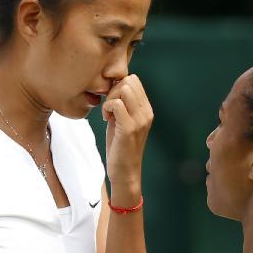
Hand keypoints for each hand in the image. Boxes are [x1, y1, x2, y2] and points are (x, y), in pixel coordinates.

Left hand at [101, 74, 152, 191]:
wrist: (124, 172)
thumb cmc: (120, 147)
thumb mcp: (122, 121)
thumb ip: (122, 104)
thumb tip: (113, 86)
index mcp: (146, 109)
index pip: (134, 80)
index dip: (118, 87)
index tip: (112, 104)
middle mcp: (146, 113)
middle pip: (129, 81)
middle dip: (113, 90)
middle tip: (108, 109)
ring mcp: (139, 120)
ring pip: (124, 88)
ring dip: (110, 99)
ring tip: (108, 114)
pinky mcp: (129, 128)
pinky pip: (116, 104)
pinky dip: (107, 108)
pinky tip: (106, 119)